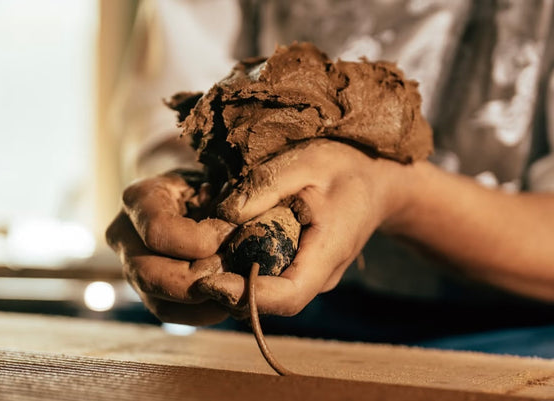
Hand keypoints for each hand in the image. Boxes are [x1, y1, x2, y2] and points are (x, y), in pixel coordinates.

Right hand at [105, 172, 234, 324]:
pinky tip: (230, 300)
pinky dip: (204, 312)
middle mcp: (124, 235)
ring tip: (237, 288)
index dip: (201, 240)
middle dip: (200, 279)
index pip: (159, 231)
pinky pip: (171, 314)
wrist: (199, 191)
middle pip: (150, 276)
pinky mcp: (147, 291)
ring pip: (160, 302)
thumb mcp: (220, 174)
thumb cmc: (213, 177)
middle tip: (236, 271)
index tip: (233, 233)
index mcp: (139, 198)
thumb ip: (231, 195)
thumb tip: (241, 225)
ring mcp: (131, 267)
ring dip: (205, 301)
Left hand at [197, 139, 408, 316]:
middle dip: (228, 290)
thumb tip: (222, 216)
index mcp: (327, 254)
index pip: (287, 296)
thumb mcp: (307, 163)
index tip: (207, 281)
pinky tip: (222, 247)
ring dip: (232, 281)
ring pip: (267, 293)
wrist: (377, 180)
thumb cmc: (346, 168)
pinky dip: (243, 268)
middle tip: (191, 267)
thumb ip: (265, 186)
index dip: (245, 295)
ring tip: (199, 257)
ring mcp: (311, 275)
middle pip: (270, 302)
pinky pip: (269, 277)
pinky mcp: (301, 267)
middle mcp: (319, 276)